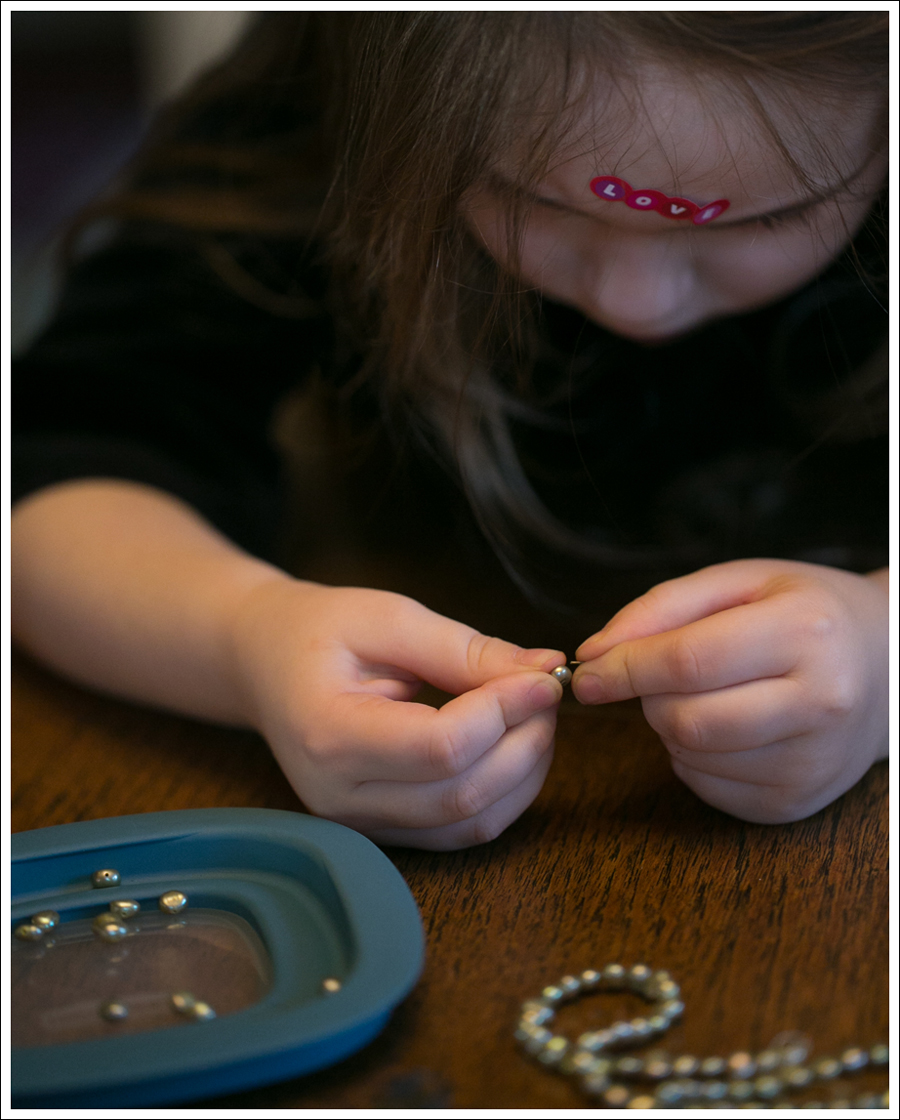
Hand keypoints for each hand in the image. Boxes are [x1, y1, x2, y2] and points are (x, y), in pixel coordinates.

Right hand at [227, 579, 565, 848]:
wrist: (264, 664)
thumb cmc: (319, 631)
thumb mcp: (388, 618)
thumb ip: (465, 649)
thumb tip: (544, 669)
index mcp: (330, 734)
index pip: (441, 746)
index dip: (504, 712)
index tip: (544, 675)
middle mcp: (340, 797)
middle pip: (462, 793)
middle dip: (525, 742)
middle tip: (547, 691)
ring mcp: (359, 825)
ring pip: (469, 822)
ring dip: (524, 773)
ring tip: (536, 715)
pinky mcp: (382, 832)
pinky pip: (460, 830)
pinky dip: (505, 794)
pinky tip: (515, 747)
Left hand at [572, 560, 888, 822]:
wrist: (886, 667)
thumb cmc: (805, 613)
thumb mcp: (741, 582)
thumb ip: (662, 609)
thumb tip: (595, 653)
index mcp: (806, 633)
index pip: (689, 661)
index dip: (624, 670)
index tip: (584, 674)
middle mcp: (820, 703)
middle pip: (685, 718)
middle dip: (649, 697)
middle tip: (662, 675)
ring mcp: (812, 762)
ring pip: (689, 755)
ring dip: (669, 725)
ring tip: (706, 694)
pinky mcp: (796, 803)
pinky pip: (704, 786)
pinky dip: (691, 757)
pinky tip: (723, 727)